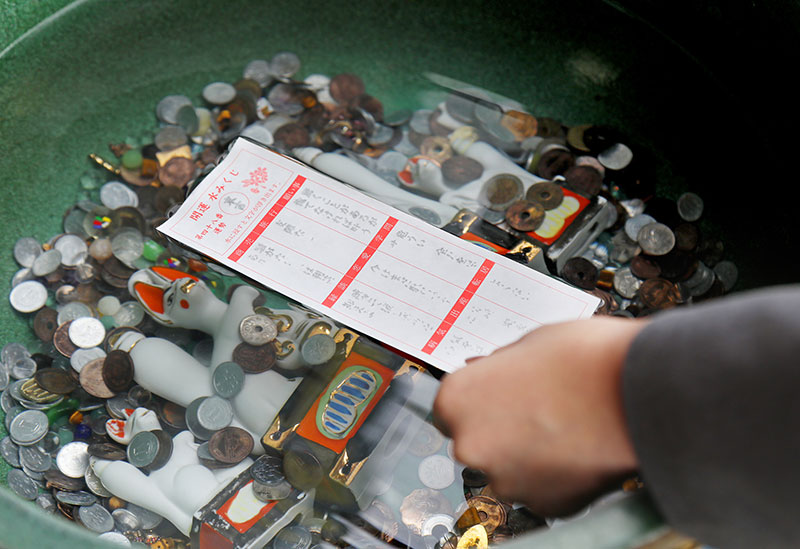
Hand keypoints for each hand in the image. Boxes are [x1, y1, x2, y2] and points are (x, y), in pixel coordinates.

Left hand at [433, 316, 645, 515]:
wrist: (642, 392)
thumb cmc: (585, 359)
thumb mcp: (527, 344)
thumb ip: (495, 367)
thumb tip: (484, 371)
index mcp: (456, 401)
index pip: (448, 409)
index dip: (477, 402)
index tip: (497, 398)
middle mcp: (470, 447)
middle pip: (476, 441)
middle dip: (502, 428)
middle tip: (539, 407)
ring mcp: (506, 481)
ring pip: (510, 468)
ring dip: (529, 453)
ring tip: (566, 424)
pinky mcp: (545, 505)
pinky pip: (542, 488)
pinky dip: (556, 474)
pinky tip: (579, 447)